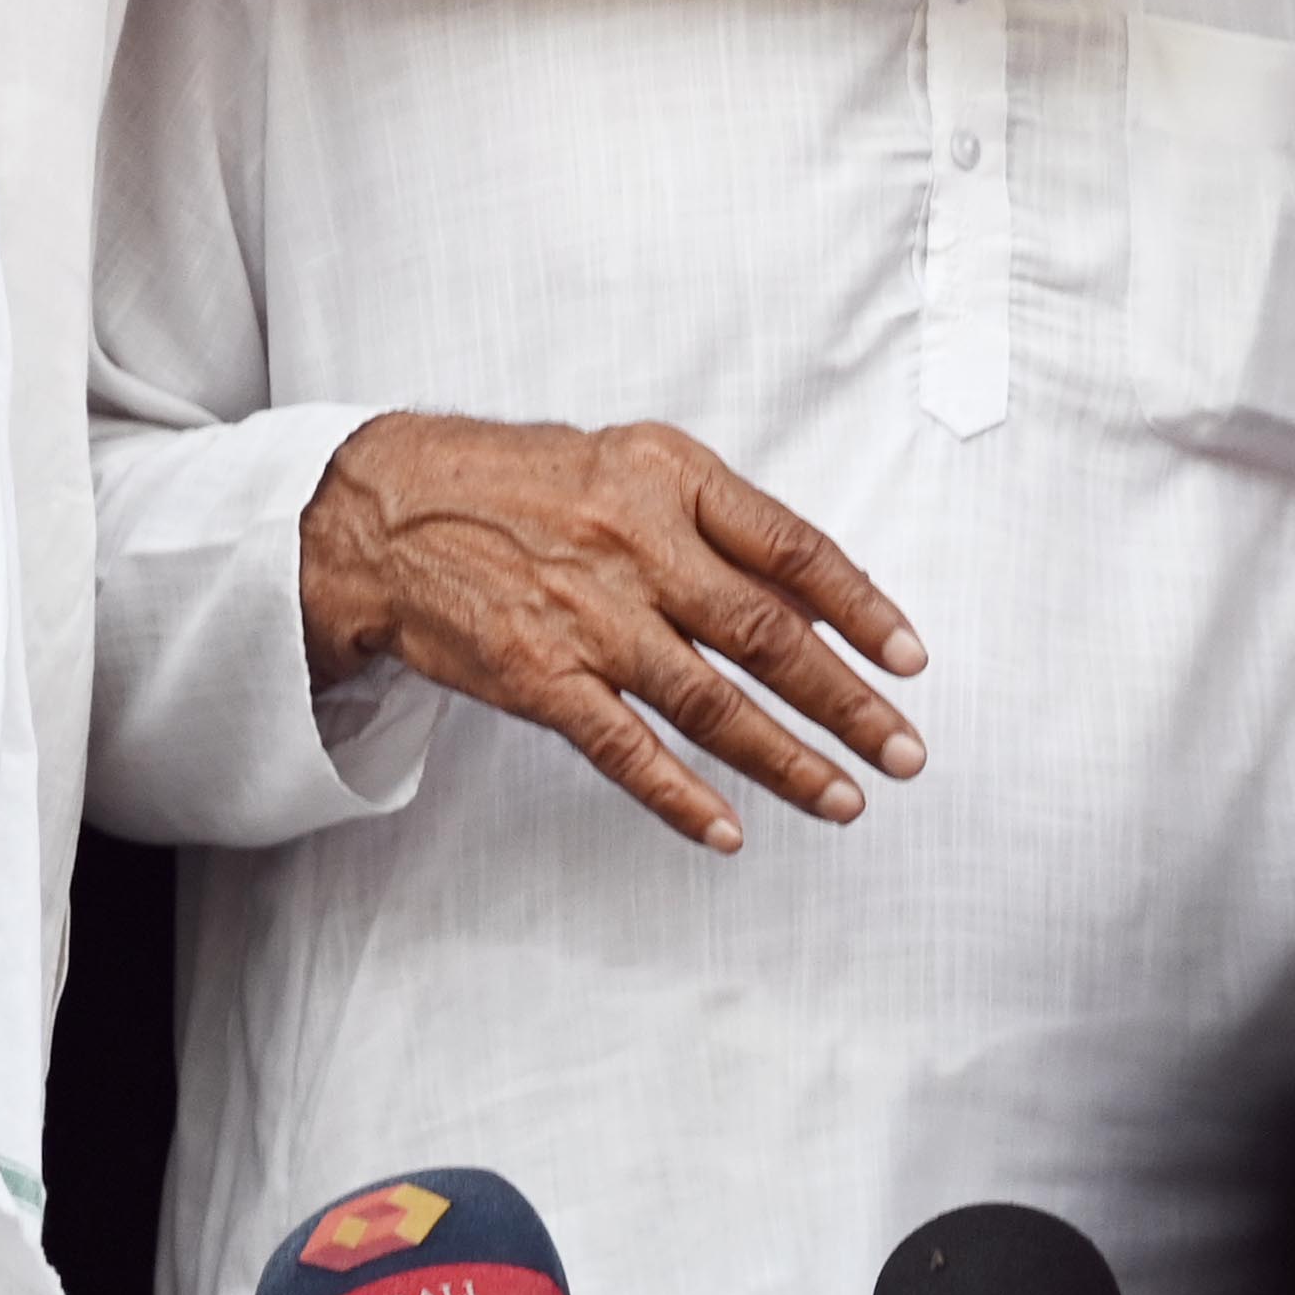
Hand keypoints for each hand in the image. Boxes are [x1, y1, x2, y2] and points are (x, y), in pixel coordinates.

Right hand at [289, 413, 925, 847]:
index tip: (910, 657)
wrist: (384, 512)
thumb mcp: (623, 465)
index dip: (861, 608)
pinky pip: (626, 749)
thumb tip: (809, 601)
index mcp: (666, 474)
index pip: (791, 547)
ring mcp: (585, 615)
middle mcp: (633, 541)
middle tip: (905, 750)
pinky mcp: (538, 675)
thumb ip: (711, 523)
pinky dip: (682, 797)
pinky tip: (729, 829)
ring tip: (846, 800)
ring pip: (711, 703)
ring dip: (788, 760)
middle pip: (767, 636)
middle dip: (848, 702)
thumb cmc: (514, 485)